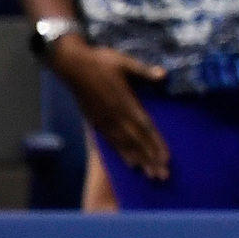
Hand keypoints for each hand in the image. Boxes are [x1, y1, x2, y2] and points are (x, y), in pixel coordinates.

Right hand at [53, 36, 171, 181]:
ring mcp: (105, 121)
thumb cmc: (100, 61)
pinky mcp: (96, 122)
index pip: (145, 127)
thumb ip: (144, 71)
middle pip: (137, 141)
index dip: (156, 143)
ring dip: (139, 160)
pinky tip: (131, 163)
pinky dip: (122, 153)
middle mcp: (116, 115)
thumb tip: (163, 74)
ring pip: (125, 144)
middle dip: (150, 159)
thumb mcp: (125, 62)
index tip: (166, 158)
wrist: (72, 66)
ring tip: (150, 174)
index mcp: (125, 102)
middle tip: (163, 176)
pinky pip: (111, 141)